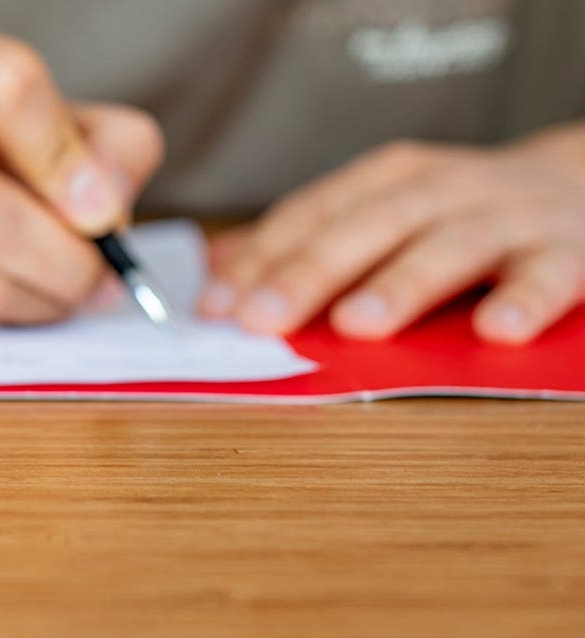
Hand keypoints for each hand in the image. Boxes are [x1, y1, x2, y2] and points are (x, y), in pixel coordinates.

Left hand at [199, 126, 584, 344]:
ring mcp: (507, 218)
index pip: (314, 214)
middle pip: (369, 227)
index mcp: (390, 179)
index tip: (216, 305)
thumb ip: (308, 241)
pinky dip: (524, 301)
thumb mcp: (382, 210)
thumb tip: (216, 274)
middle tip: (263, 318)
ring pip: (450, 247)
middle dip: (310, 272)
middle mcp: (443, 190)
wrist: (580, 185)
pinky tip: (496, 331)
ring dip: (401, 284)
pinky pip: (547, 276)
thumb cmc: (459, 212)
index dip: (262, 258)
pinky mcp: (568, 251)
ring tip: (357, 325)